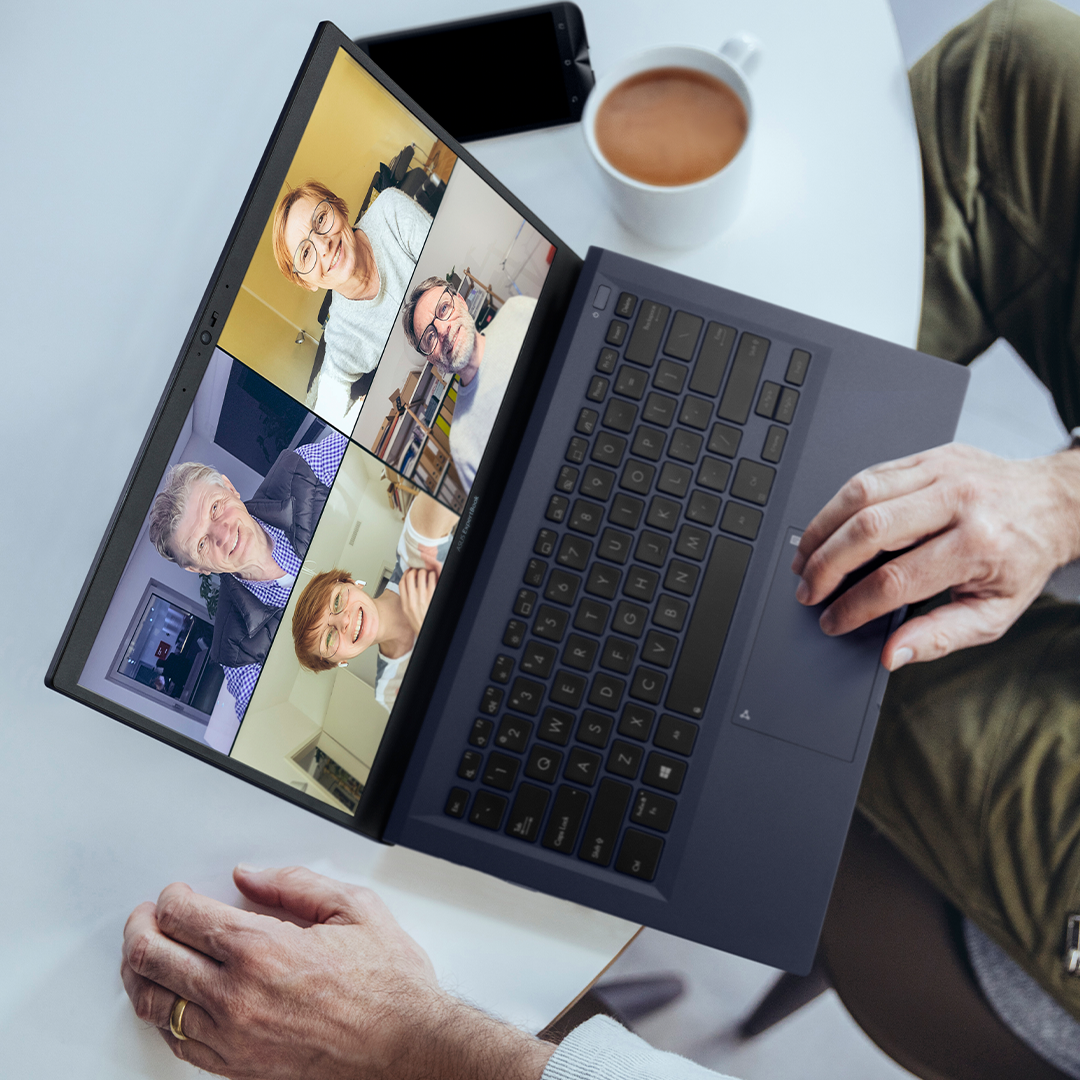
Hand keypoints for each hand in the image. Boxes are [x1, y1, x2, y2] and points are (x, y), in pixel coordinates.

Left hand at [121, 865, 554, 1079]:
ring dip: (140, 973)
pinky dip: (163, 1016)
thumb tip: (251, 877)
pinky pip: (177, 1041)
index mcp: (263, 949)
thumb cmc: (387, 985)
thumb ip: (295, 884)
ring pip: (155, 1003)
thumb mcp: (353, 908)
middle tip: (146, 917)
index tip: (176, 893)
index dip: (171, 898)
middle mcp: (237, 995)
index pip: (184, 916)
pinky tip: (170, 1000)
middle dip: (142, 928)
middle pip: (154, 957)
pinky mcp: (237, 1066)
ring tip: (144, 956)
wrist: (406, 1048)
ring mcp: (232, 1036)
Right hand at [399, 566, 438, 636]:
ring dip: (424, 571)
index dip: (405, 574)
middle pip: (410, 576)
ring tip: (426, 572)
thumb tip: (408, 587)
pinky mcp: (432, 596)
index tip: (408, 571)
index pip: (402, 583)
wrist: (427, 630)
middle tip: (418, 570)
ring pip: (421, 575)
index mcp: (405, 603)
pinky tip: (433, 577)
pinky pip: (432, 579)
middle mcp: (413, 599)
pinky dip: (432, 575)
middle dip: (414, 570)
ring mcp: (423, 597)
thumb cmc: (419, 622)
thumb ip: (406, 599)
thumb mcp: (407, 612)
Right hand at [792, 443, 1079, 669]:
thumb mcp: (994, 612)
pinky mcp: (929, 456)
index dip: (854, 606)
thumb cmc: (1023, 558)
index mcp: (979, 545)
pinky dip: (838, 505)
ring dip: (822, 531)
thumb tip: (893, 654)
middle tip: (808, 590)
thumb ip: (940, 636)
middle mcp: (959, 501)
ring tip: (804, 560)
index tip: (833, 621)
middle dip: (826, 566)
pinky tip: (826, 529)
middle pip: (869, 531)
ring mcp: (942, 472)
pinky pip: (869, 474)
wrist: (1054, 502)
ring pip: (861, 495)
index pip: (896, 579)